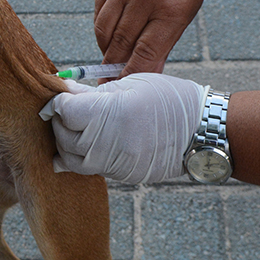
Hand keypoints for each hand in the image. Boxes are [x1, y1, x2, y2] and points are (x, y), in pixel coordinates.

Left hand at [40, 73, 206, 183]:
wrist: (201, 132)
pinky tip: (86, 143)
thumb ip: (93, 91)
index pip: (64, 111)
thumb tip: (64, 90)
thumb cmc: (170, 100)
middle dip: (58, 121)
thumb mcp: (132, 84)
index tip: (62, 95)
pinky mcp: (121, 176)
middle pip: (63, 136)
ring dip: (66, 142)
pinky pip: (89, 169)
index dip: (59, 101)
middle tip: (65, 108)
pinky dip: (81, 156)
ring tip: (73, 127)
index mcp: (110, 113)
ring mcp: (114, 163)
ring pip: (71, 158)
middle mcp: (108, 143)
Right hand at [93, 0, 216, 74]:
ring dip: (105, 48)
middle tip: (109, 83)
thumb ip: (164, 42)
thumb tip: (148, 72)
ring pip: (104, 28)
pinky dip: (101, 27)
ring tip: (109, 59)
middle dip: (114, 67)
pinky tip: (108, 35)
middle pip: (121, 42)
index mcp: (170, 9)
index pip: (145, 52)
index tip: (124, 90)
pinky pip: (99, 10)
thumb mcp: (186, 11)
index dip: (132, 74)